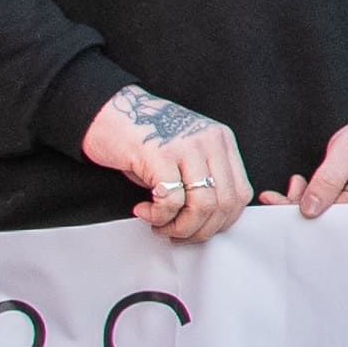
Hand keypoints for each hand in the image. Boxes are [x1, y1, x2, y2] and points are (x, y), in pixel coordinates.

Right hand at [83, 87, 253, 243]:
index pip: (241, 193)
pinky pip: (171, 201)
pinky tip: (143, 210)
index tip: (200, 230)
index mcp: (221, 141)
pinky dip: (158, 216)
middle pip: (224, 204)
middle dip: (200, 230)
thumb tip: (208, 221)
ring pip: (202, 206)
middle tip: (175, 234)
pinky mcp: (159, 154)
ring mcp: (186, 146)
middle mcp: (210, 141)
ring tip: (159, 225)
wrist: (106, 112)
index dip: (222, 221)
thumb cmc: (142, 138)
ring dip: (179, 227)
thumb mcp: (184, 155)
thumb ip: (201, 179)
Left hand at [290, 110, 347, 217]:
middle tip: (280, 192)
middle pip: (327, 220)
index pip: (327, 216)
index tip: (274, 201)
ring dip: (307, 202)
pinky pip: (339, 208)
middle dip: (298, 207)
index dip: (296, 210)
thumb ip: (328, 178)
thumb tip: (308, 209)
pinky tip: (308, 187)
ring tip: (296, 183)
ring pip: (330, 215)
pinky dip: (320, 199)